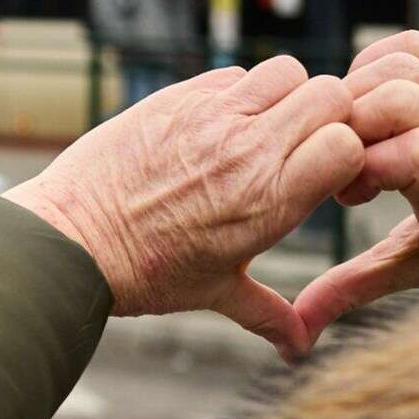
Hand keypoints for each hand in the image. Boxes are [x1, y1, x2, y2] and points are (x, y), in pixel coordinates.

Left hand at [5, 57, 360, 358]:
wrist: (70, 241)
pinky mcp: (176, 97)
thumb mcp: (215, 294)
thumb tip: (299, 347)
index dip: (348, 151)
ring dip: (285, 94)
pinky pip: (231, 73)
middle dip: (328, 114)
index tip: (327, 171)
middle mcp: (249, 151)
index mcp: (270, 201)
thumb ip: (268, 314)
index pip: (349, 143)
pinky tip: (218, 123)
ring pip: (284, 71)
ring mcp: (212, 117)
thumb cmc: (143, 273)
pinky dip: (237, 90)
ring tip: (263, 126)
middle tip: (303, 141)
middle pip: (329, 95)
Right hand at [293, 31, 418, 348]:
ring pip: (401, 70)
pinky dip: (376, 61)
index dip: (369, 167)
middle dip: (348, 129)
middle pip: (395, 102)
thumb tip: (299, 328)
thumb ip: (357, 287)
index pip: (416, 154)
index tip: (349, 197)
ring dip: (358, 95)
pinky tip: (363, 97)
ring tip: (348, 134)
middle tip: (336, 164)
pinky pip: (413, 47)